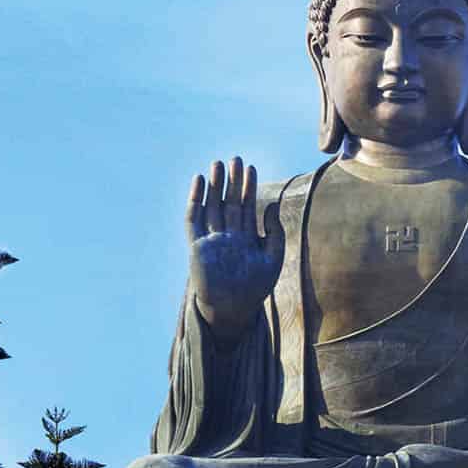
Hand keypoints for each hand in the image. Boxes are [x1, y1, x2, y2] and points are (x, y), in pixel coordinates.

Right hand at [186, 158, 284, 341]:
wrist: (233, 309)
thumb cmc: (254, 289)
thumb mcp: (272, 260)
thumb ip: (275, 234)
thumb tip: (272, 206)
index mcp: (244, 238)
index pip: (246, 207)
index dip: (247, 188)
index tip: (251, 168)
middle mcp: (227, 236)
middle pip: (228, 202)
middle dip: (231, 181)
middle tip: (235, 159)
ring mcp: (211, 240)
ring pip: (211, 206)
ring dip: (214, 186)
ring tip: (217, 164)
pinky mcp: (196, 246)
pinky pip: (193, 219)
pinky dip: (195, 200)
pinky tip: (198, 182)